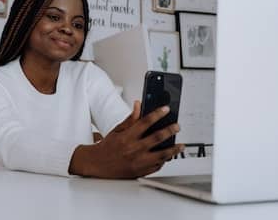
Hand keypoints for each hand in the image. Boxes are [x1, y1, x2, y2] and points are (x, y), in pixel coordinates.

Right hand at [69, 101, 183, 178]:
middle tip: (177, 126)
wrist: (97, 164)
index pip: (145, 122)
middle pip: (156, 138)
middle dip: (169, 130)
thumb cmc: (107, 147)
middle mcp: (133, 149)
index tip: (165, 110)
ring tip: (180, 145)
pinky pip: (156, 167)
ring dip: (173, 150)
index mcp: (127, 137)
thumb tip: (138, 105)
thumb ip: (130, 118)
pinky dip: (164, 161)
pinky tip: (168, 156)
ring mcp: (138, 162)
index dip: (157, 114)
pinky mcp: (140, 172)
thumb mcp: (117, 130)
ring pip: (161, 156)